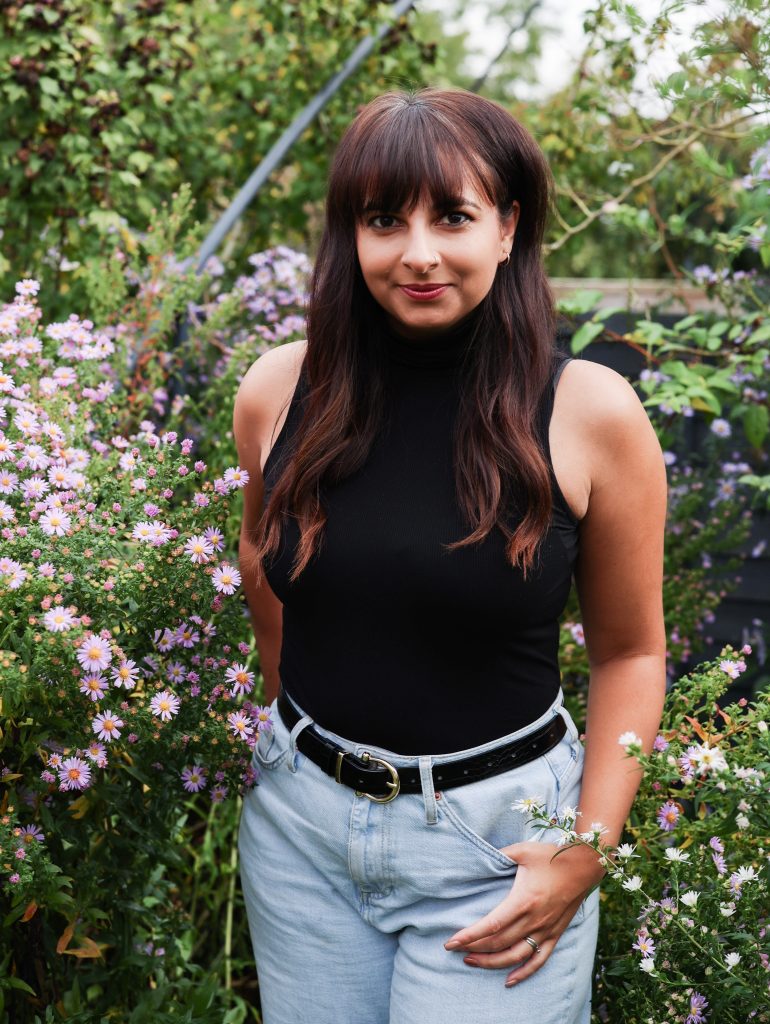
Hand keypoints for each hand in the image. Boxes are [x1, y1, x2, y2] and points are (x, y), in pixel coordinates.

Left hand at [443, 840, 604, 986]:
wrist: (584, 866)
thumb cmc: (552, 856)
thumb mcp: (523, 850)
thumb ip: (500, 854)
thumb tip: (480, 855)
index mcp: (523, 900)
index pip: (491, 925)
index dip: (469, 936)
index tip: (450, 942)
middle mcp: (533, 920)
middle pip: (499, 943)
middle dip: (474, 949)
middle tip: (456, 950)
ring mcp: (545, 930)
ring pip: (515, 956)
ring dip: (492, 963)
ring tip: (472, 962)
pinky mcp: (555, 935)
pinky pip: (539, 960)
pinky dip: (523, 973)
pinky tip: (509, 981)